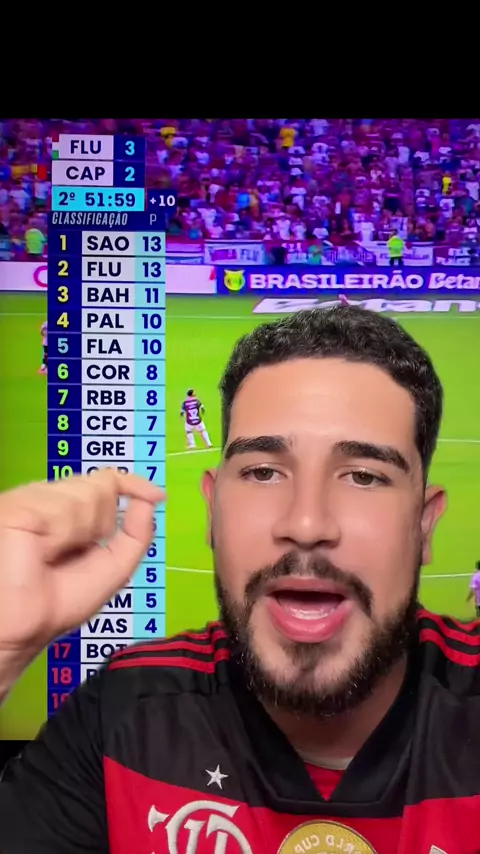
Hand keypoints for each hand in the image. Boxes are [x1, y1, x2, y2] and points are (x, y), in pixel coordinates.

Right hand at [0, 470, 164, 655]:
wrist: (22, 628)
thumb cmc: (53, 606)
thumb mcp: (111, 569)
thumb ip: (136, 535)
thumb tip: (150, 500)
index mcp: (63, 510)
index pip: (102, 482)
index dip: (131, 483)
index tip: (155, 494)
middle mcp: (46, 499)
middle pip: (100, 487)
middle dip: (101, 524)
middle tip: (74, 555)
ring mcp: (30, 500)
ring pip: (86, 496)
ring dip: (80, 535)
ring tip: (52, 557)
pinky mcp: (17, 507)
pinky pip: (64, 511)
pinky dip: (61, 537)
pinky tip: (41, 552)